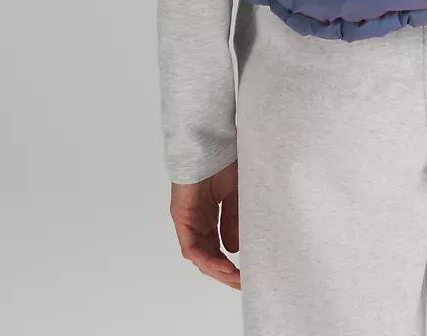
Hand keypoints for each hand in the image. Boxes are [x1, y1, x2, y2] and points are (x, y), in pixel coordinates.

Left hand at [169, 160, 240, 289]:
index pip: (216, 248)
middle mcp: (196, 221)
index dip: (229, 263)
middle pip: (207, 256)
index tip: (245, 274)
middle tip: (241, 283)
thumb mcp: (235, 195)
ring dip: (216, 269)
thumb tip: (234, 250)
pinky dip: (206, 258)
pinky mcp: (181, 217)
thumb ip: (233, 221)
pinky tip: (222, 265)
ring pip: (199, 255)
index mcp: (208, 216)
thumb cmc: (222, 161)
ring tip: (234, 278)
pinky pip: (191, 246)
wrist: (209, 142)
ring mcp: (188, 220)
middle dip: (224, 272)